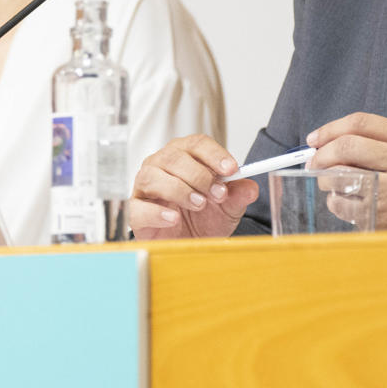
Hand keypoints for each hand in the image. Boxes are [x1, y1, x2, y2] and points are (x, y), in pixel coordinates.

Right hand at [126, 134, 258, 238]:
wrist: (188, 244)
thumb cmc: (202, 219)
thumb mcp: (227, 208)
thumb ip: (238, 195)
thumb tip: (250, 187)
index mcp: (184, 156)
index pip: (197, 144)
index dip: (215, 154)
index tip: (232, 169)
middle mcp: (161, 165)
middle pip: (175, 157)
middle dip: (200, 175)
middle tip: (218, 193)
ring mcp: (145, 186)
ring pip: (153, 176)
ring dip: (180, 190)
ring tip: (198, 204)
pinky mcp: (136, 209)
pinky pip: (139, 206)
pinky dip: (157, 212)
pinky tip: (174, 218)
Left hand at [304, 113, 386, 229]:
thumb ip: (380, 139)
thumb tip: (330, 140)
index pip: (360, 123)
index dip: (330, 129)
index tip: (316, 138)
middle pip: (347, 148)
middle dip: (322, 154)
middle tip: (315, 161)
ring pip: (340, 177)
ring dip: (325, 178)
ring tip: (329, 180)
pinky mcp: (383, 216)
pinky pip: (343, 205)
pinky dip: (334, 201)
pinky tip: (343, 199)